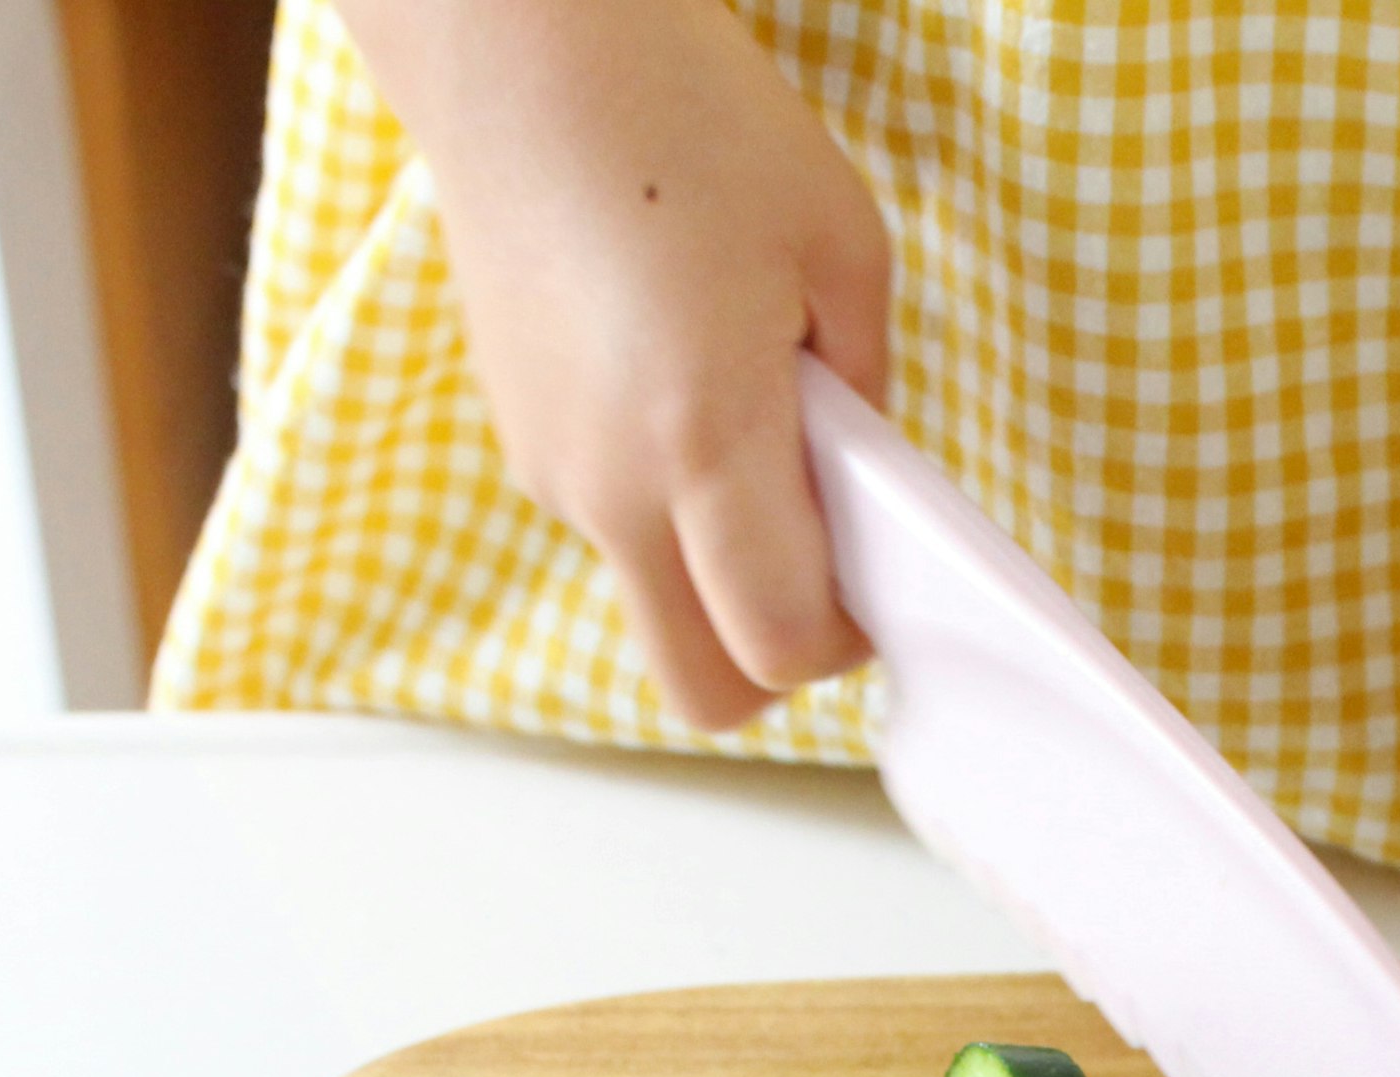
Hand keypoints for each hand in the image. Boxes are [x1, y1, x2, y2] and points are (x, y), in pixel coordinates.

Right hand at [344, 0, 891, 728]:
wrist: (520, 52)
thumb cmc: (685, 119)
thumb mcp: (841, 248)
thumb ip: (869, 393)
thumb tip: (865, 479)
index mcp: (704, 442)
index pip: (778, 645)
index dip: (844, 643)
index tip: (879, 588)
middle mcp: (610, 484)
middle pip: (699, 689)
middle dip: (774, 664)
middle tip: (825, 570)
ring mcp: (552, 472)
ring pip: (654, 603)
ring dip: (718, 571)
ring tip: (757, 432)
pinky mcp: (520, 440)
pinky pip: (612, 524)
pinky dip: (666, 505)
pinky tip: (688, 389)